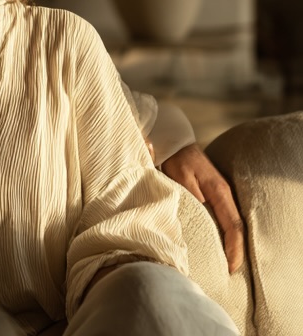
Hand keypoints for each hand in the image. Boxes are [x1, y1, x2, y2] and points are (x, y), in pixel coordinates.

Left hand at [161, 143, 244, 272]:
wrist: (176, 143)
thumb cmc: (176, 160)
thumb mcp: (180, 177)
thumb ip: (190, 196)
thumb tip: (199, 216)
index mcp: (219, 192)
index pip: (233, 225)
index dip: (234, 247)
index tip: (230, 265)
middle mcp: (224, 195)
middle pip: (236, 228)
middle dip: (235, 251)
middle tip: (228, 270)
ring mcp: (221, 196)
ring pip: (232, 224)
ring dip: (231, 244)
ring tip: (224, 263)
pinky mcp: (214, 196)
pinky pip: (224, 219)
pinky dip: (224, 234)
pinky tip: (216, 244)